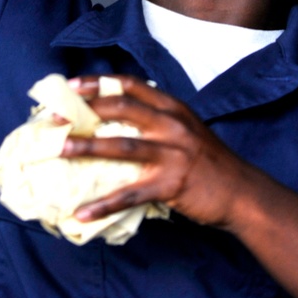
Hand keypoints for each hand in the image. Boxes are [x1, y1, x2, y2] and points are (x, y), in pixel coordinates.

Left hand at [61, 76, 251, 227]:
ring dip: (87, 148)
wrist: (241, 193)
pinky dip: (104, 205)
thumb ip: (158, 120)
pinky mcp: (171, 184)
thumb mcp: (186, 129)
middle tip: (55, 119)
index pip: (129, 85)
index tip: (71, 87)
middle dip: (85, 112)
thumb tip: (117, 120)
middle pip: (121, 108)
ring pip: (121, 146)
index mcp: (172, 107)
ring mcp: (172, 153)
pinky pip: (130, 194)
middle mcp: (171, 124)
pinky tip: (82, 213)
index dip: (98, 83)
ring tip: (60, 151)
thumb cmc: (209, 162)